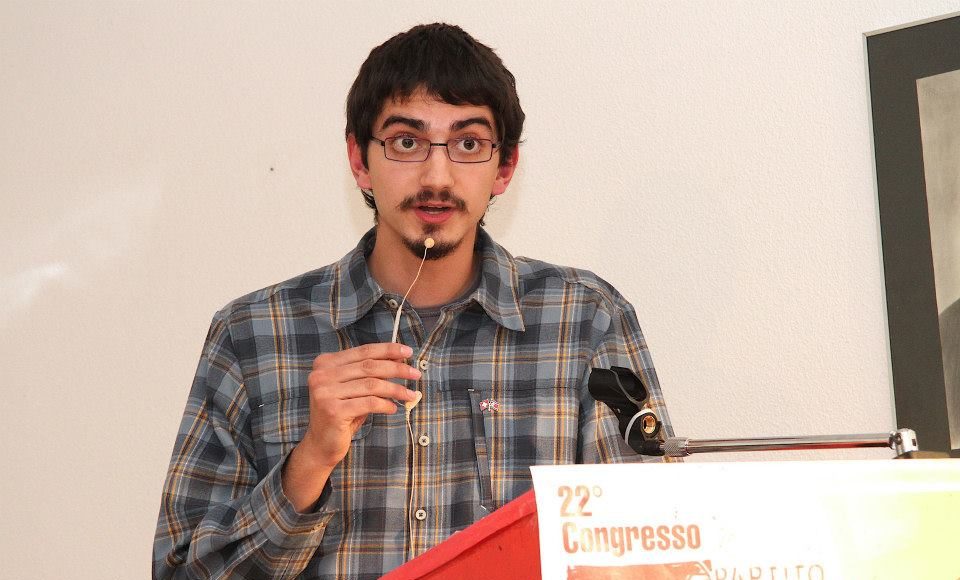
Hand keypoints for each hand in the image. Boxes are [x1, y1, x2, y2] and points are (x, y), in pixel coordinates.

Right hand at [282, 342, 420, 511]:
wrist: (321, 444)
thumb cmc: (343, 413)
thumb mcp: (355, 388)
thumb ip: (371, 372)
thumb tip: (399, 358)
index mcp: (325, 363)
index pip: (363, 351)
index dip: (387, 350)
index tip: (408, 352)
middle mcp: (321, 375)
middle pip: (369, 367)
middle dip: (397, 369)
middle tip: (416, 374)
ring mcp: (325, 393)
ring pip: (372, 385)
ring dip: (396, 389)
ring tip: (410, 395)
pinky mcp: (333, 411)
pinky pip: (369, 403)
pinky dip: (385, 405)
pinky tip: (393, 408)